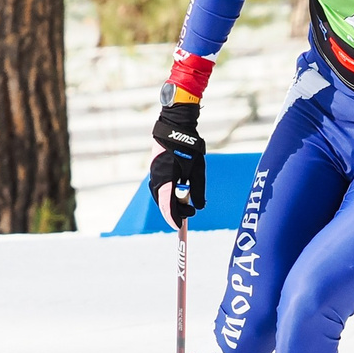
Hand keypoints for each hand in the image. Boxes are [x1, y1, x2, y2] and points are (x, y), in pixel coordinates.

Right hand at [148, 100, 204, 227]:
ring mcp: (154, 173)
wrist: (175, 126)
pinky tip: (177, 194)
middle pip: (162, 203)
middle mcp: (156, 178)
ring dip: (170, 203)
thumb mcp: (198, 169)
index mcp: (166, 179)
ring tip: (183, 206)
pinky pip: (159, 187)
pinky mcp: (155, 169)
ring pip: (159, 196)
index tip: (179, 226)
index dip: (173, 218)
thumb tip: (199, 206)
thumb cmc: (188, 147)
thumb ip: (198, 189)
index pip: (167, 205)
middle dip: (173, 212)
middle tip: (187, 215)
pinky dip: (167, 194)